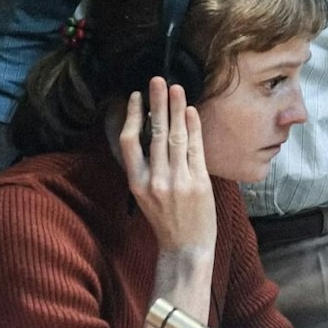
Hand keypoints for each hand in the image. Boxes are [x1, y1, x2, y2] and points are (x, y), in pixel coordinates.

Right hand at [118, 77, 215, 257]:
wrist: (186, 248)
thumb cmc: (166, 220)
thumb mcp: (146, 195)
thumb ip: (147, 167)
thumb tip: (149, 132)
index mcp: (136, 183)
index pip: (129, 142)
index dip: (132, 117)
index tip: (135, 97)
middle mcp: (155, 180)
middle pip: (154, 133)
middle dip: (157, 103)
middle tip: (157, 80)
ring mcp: (178, 181)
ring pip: (175, 137)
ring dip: (176, 109)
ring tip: (176, 88)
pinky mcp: (199, 182)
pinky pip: (195, 149)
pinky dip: (193, 128)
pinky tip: (190, 111)